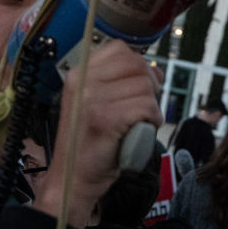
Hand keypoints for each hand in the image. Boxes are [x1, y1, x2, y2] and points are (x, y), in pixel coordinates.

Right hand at [32, 40, 162, 228]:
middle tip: (142, 108)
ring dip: (151, 107)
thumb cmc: (89, 145)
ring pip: (144, 87)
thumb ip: (122, 85)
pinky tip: (140, 132)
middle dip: (149, 85)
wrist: (71, 179)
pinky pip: (145, 107)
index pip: (119, 49)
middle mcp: (82, 81)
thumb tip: (156, 71)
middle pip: (136, 65)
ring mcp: (92, 98)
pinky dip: (152, 120)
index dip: (137, 66)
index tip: (137, 86)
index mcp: (77, 74)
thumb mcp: (99, 105)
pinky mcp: (105, 118)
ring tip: (138, 124)